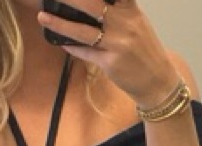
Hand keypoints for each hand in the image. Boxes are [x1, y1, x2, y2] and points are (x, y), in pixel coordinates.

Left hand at [38, 0, 178, 109]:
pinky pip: (86, 53)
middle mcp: (124, 24)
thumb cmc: (145, 51)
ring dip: (60, 24)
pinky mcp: (110, 63)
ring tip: (43, 17)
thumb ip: (119, 10)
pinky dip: (72, 47)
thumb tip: (92, 4)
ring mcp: (117, 44)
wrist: (158, 81)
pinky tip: (60, 42)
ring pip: (83, 31)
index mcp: (131, 10)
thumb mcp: (137, 24)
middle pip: (92, 5)